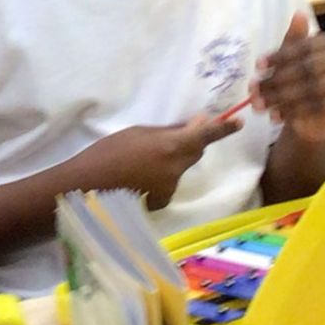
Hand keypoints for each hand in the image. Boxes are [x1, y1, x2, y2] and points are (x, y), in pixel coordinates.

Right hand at [72, 113, 242, 210]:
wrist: (87, 186)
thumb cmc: (109, 152)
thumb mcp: (139, 133)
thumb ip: (167, 132)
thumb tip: (191, 128)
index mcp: (172, 147)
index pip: (206, 136)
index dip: (223, 128)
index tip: (237, 122)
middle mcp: (176, 170)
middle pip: (194, 152)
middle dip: (190, 142)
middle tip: (172, 134)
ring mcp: (170, 188)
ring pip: (178, 168)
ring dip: (169, 161)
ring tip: (139, 160)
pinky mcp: (160, 202)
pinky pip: (167, 183)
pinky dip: (158, 178)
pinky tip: (136, 178)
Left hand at [253, 16, 324, 141]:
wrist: (317, 116)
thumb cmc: (303, 81)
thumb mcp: (293, 60)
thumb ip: (293, 40)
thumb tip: (298, 13)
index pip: (303, 47)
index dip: (279, 56)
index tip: (257, 66)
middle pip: (307, 69)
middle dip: (277, 81)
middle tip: (254, 91)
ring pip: (312, 89)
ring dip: (282, 99)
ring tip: (261, 106)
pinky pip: (319, 107)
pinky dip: (295, 112)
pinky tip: (278, 116)